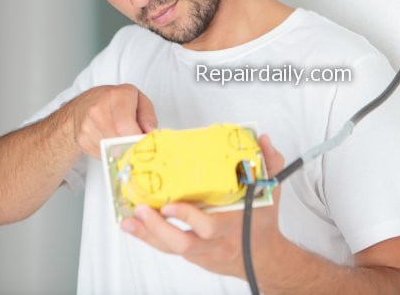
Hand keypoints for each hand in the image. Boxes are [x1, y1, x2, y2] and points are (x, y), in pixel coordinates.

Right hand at [66, 84, 156, 157]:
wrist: (82, 106)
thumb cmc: (112, 101)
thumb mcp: (137, 98)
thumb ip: (148, 115)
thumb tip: (151, 132)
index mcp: (116, 96)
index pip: (128, 126)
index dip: (140, 139)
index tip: (146, 143)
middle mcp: (99, 110)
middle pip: (121, 141)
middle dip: (133, 146)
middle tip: (139, 145)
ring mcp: (88, 126)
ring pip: (112, 150)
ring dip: (123, 151)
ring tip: (125, 141)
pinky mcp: (82, 139)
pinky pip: (103, 154)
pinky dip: (112, 153)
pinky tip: (112, 142)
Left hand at [121, 134, 288, 278]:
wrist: (262, 259)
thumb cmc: (262, 224)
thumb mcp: (270, 192)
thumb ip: (269, 164)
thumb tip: (263, 140)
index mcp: (232, 226)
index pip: (208, 226)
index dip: (188, 217)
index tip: (169, 205)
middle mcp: (214, 243)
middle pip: (183, 242)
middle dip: (159, 228)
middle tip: (141, 210)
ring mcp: (202, 251)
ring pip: (171, 247)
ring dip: (148, 233)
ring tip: (129, 219)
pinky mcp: (193, 255)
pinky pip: (168, 249)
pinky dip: (150, 238)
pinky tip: (134, 227)